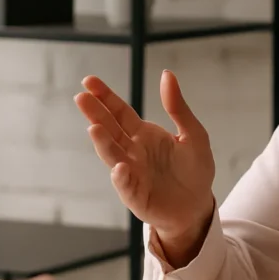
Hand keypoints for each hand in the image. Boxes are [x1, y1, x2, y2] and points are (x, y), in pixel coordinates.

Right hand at [75, 70, 214, 263]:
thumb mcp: (193, 134)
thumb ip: (178, 107)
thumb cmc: (194, 170)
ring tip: (94, 128)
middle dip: (95, 114)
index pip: (120, 112)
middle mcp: (132, 151)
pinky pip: (125, 185)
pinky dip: (121, 177)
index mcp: (144, 134)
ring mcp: (130, 173)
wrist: (197, 205)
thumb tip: (167, 74)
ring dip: (102, 143)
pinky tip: (120, 167)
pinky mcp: (135, 195)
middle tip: (81, 98)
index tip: (89, 81)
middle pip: (109, 129)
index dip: (105, 97)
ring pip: (112, 155)